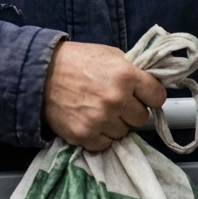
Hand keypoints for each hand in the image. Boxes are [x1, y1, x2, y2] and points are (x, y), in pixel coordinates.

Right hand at [42, 41, 166, 151]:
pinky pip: (105, 144)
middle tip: (118, 102)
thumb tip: (149, 84)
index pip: (158, 97)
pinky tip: (90, 120)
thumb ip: (131, 70)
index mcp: (126, 76)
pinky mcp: (84, 135)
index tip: (143, 95)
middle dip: (131, 110)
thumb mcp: (109, 54)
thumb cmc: (77, 60)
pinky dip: (100, 135)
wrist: (40, 73)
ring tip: (100, 110)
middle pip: (141, 118)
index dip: (151, 95)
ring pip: (123, 133)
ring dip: (115, 124)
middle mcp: (116, 100)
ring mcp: (100, 120)